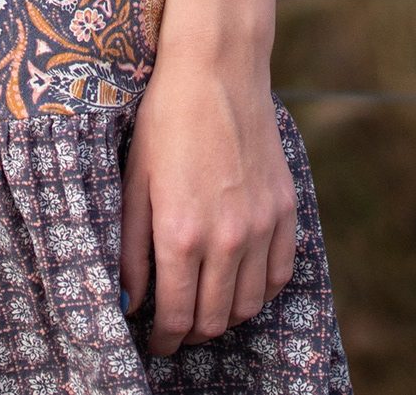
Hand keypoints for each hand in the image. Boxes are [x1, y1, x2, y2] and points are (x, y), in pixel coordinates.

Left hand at [119, 45, 299, 354]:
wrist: (217, 72)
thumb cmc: (166, 121)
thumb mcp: (133, 182)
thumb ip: (131, 249)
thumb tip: (130, 302)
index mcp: (181, 232)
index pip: (176, 314)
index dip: (164, 339)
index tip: (157, 343)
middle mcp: (227, 237)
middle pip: (215, 319)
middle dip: (192, 334)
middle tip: (177, 331)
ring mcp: (262, 224)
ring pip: (249, 304)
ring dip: (226, 317)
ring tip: (206, 308)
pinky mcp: (285, 208)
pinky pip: (280, 273)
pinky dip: (261, 291)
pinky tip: (241, 285)